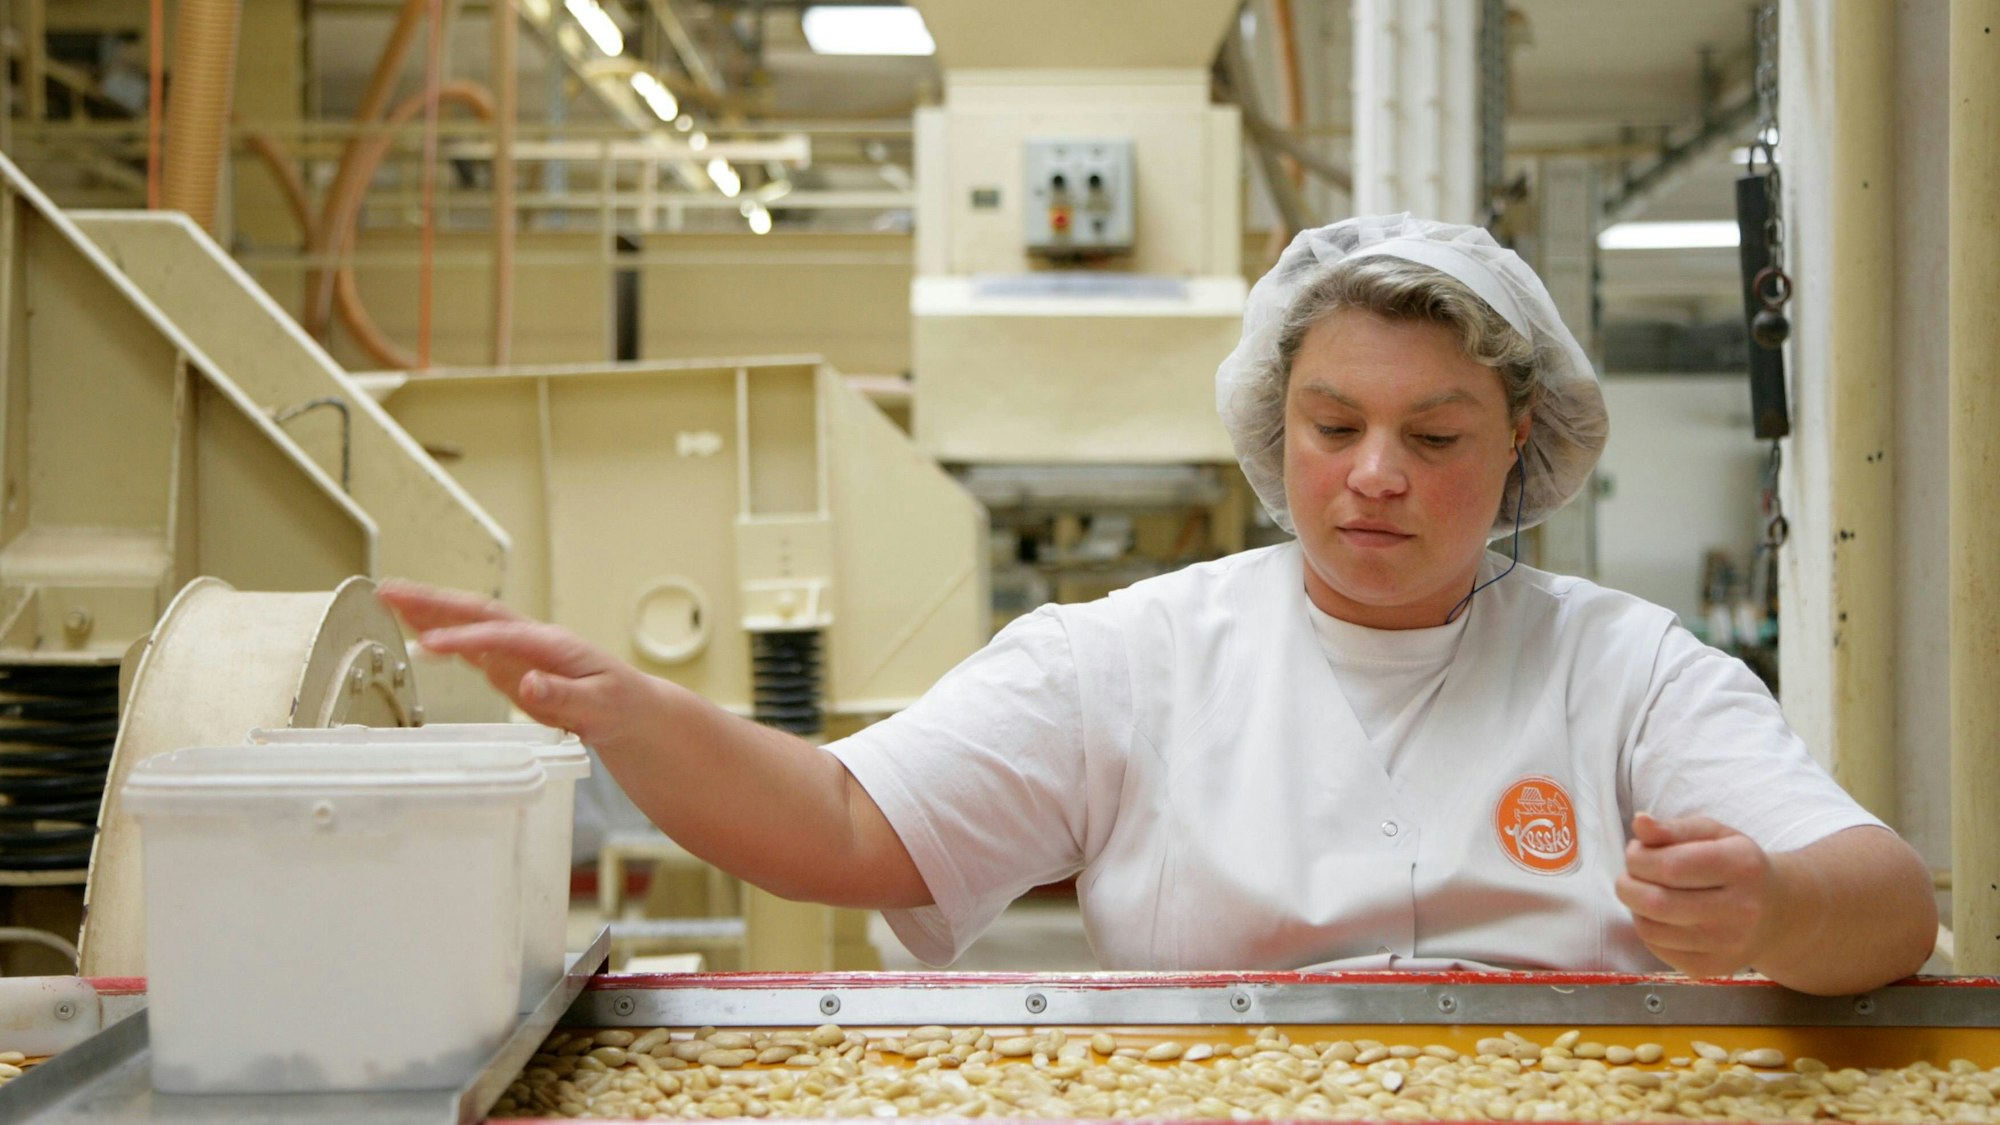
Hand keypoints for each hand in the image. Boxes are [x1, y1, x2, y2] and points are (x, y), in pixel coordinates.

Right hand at [376, 579, 664, 752]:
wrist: (631, 708)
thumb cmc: (620, 704)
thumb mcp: (600, 706)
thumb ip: (563, 696)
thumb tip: (526, 683)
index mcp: (551, 645)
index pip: (499, 637)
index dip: (463, 640)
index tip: (427, 646)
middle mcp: (530, 640)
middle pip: (476, 614)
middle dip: (433, 602)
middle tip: (389, 592)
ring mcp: (518, 650)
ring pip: (468, 623)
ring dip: (429, 610)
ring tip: (388, 598)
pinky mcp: (511, 664)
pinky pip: (470, 644)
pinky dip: (441, 633)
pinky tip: (415, 629)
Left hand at [1616, 812, 1778, 978]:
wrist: (1778, 912)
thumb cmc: (1737, 865)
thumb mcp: (1713, 834)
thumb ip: (1673, 828)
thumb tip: (1640, 822)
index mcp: (1742, 867)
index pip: (1671, 866)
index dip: (1638, 858)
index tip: (1636, 852)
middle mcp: (1741, 910)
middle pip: (1657, 902)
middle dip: (1628, 884)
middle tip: (1630, 875)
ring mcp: (1729, 945)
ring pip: (1651, 929)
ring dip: (1634, 907)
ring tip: (1645, 892)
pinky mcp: (1713, 968)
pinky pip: (1657, 948)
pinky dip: (1647, 928)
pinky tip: (1660, 915)